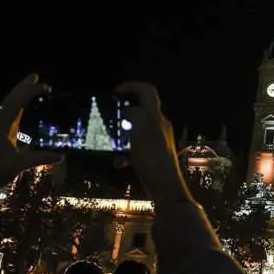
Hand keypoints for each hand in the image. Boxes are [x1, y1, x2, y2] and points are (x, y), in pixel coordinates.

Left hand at [0, 73, 62, 191]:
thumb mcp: (18, 165)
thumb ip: (40, 159)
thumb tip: (61, 156)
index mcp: (2, 126)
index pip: (17, 102)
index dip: (30, 91)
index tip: (45, 86)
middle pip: (11, 99)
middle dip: (23, 86)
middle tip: (36, 76)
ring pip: (8, 105)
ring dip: (19, 94)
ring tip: (31, 86)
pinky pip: (8, 114)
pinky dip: (17, 105)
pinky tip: (21, 107)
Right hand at [116, 81, 190, 203]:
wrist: (165, 187)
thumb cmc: (153, 157)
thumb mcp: (142, 131)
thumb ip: (135, 115)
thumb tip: (128, 110)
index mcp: (157, 117)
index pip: (147, 91)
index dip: (132, 86)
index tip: (115, 92)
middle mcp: (159, 126)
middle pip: (141, 110)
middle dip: (124, 111)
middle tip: (108, 115)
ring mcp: (156, 142)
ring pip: (135, 130)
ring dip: (122, 133)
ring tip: (109, 139)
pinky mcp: (152, 157)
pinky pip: (135, 149)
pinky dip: (125, 153)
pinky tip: (118, 162)